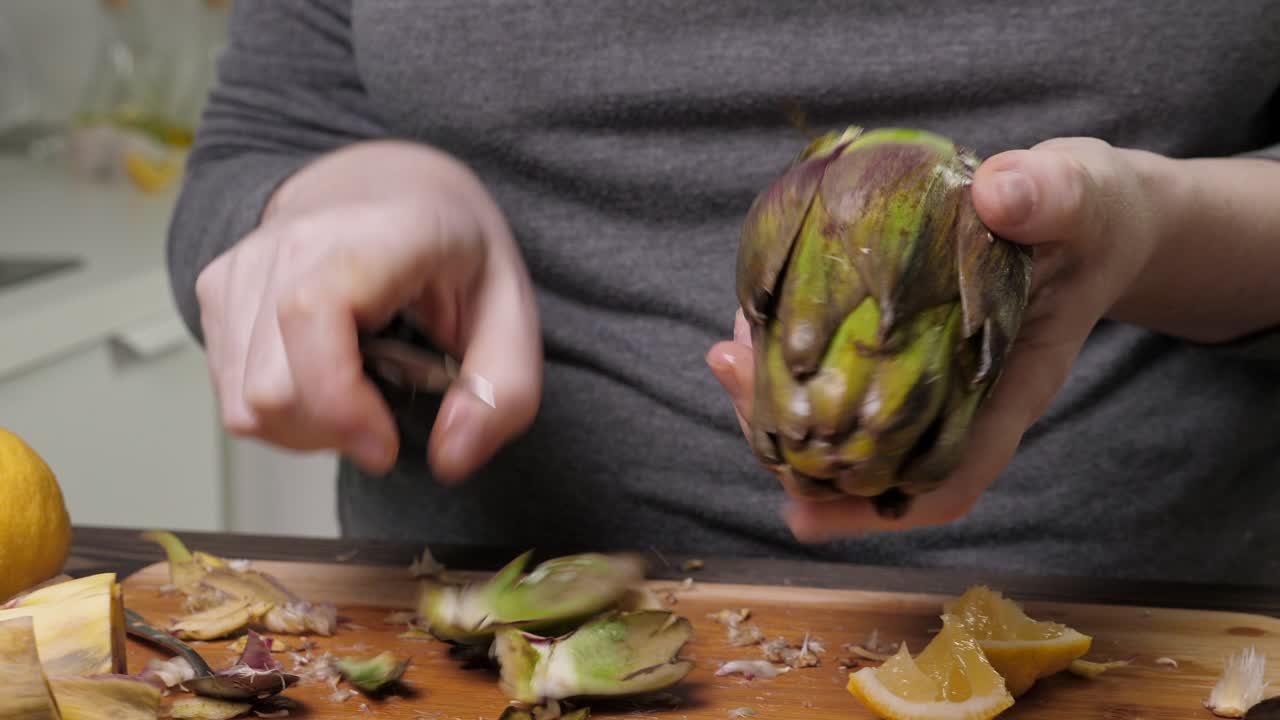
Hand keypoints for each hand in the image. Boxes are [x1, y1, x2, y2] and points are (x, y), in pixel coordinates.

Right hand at [195, 141, 541, 480]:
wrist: (390, 182)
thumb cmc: (449, 246)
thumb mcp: (512, 310)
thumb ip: (506, 390)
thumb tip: (453, 457)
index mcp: (378, 234)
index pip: (309, 315)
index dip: (339, 401)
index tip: (387, 441)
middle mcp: (293, 240)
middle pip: (271, 388)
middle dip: (335, 433)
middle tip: (386, 414)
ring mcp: (243, 265)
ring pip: (245, 404)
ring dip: (308, 428)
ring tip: (358, 391)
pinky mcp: (214, 290)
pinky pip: (232, 394)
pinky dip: (282, 412)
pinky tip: (323, 378)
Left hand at [708, 137, 1162, 539]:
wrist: (1090, 213)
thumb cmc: (1092, 216)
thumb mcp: (1085, 196)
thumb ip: (1053, 195)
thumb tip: (1000, 192)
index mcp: (1010, 389)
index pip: (949, 474)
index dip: (877, 509)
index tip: (801, 515)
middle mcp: (960, 397)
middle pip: (873, 459)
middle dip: (794, 442)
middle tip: (731, 372)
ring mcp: (927, 372)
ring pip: (845, 421)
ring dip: (779, 401)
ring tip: (727, 354)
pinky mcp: (900, 339)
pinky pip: (839, 369)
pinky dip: (793, 357)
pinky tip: (753, 322)